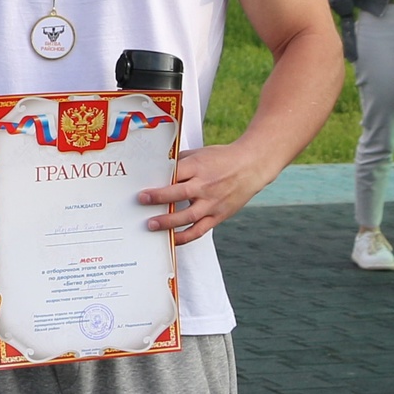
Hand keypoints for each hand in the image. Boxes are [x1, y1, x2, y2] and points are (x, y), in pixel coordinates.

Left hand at [138, 140, 283, 244]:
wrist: (252, 166)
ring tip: (151, 225)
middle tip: (141, 201)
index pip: (174, 174)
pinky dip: (185, 237)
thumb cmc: (222, 158)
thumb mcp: (200, 154)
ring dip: (168, 222)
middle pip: (178, 194)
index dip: (158, 181)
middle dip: (158, 198)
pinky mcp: (218, 215)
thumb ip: (180, 163)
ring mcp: (212, 202)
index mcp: (199, 167)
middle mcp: (205, 185)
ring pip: (188, 216)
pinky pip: (199, 230)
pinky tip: (172, 239)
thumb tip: (157, 171)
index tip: (142, 187)